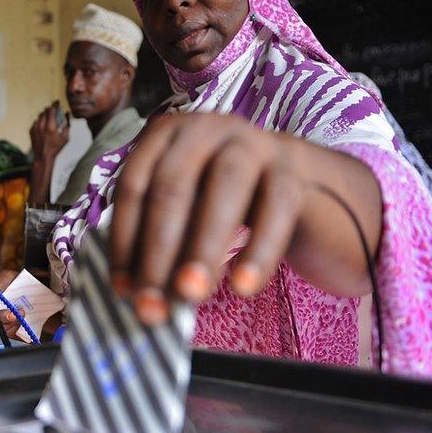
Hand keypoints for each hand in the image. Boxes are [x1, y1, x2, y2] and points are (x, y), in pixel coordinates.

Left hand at [30, 101, 69, 162]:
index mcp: (51, 127)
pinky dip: (40, 122)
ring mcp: (35, 128)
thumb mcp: (66, 137)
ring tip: (49, 119)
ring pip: (39, 116)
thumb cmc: (55, 148)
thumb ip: (67, 124)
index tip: (57, 102)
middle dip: (50, 109)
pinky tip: (44, 126)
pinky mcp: (31, 131)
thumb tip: (68, 114)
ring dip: (45, 115)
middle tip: (54, 110)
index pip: (51, 110)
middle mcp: (41, 126)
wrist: (43, 157)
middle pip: (45, 111)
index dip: (55, 104)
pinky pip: (35, 122)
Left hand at [108, 112, 379, 324]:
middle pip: (172, 187)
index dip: (125, 239)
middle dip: (157, 251)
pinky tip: (243, 288)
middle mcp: (206, 128)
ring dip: (202, 248)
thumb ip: (162, 238)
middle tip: (152, 304)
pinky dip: (257, 251)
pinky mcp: (295, 169)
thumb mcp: (188, 208)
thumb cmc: (228, 202)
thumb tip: (135, 293)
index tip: (123, 290)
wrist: (308, 186)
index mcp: (167, 134)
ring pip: (222, 190)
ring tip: (190, 295)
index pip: (135, 186)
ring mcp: (254, 142)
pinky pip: (275, 209)